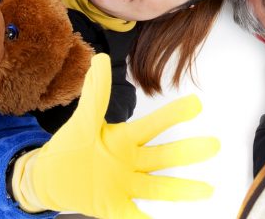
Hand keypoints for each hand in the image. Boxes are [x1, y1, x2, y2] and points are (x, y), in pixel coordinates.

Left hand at [13, 54, 217, 218]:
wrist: (50, 177)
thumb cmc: (71, 146)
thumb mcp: (82, 120)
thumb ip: (96, 94)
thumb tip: (101, 60)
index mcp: (125, 139)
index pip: (152, 126)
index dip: (172, 115)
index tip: (195, 103)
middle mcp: (131, 162)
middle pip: (163, 157)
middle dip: (187, 152)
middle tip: (214, 145)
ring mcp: (125, 186)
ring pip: (158, 188)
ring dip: (182, 190)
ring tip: (207, 189)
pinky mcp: (114, 207)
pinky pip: (136, 215)